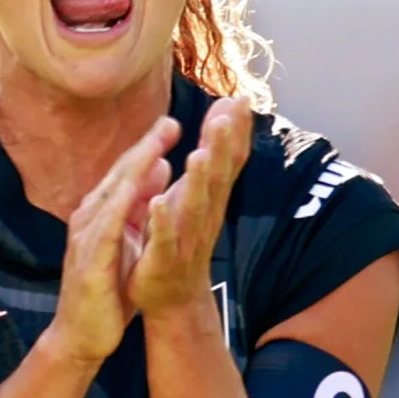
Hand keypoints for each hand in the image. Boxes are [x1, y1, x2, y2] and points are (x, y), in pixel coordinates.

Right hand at [45, 117, 177, 363]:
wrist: (81, 335)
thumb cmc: (106, 290)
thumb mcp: (128, 241)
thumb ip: (139, 206)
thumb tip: (160, 168)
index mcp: (101, 213)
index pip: (127, 173)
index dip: (149, 147)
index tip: (172, 124)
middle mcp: (89, 218)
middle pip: (120, 175)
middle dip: (145, 147)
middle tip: (169, 121)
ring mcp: (86, 238)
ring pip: (112, 194)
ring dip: (134, 168)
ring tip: (157, 145)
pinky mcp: (89, 261)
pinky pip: (106, 229)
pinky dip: (122, 207)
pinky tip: (138, 192)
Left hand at [127, 97, 250, 318]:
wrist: (172, 299)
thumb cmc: (183, 240)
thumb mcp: (197, 193)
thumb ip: (210, 158)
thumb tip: (225, 117)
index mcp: (210, 199)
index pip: (227, 160)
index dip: (235, 131)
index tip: (241, 98)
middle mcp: (204, 216)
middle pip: (217, 177)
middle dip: (222, 146)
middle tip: (227, 115)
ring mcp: (186, 238)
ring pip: (194, 205)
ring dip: (198, 180)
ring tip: (198, 154)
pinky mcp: (164, 259)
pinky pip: (164, 238)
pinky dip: (162, 221)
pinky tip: (157, 203)